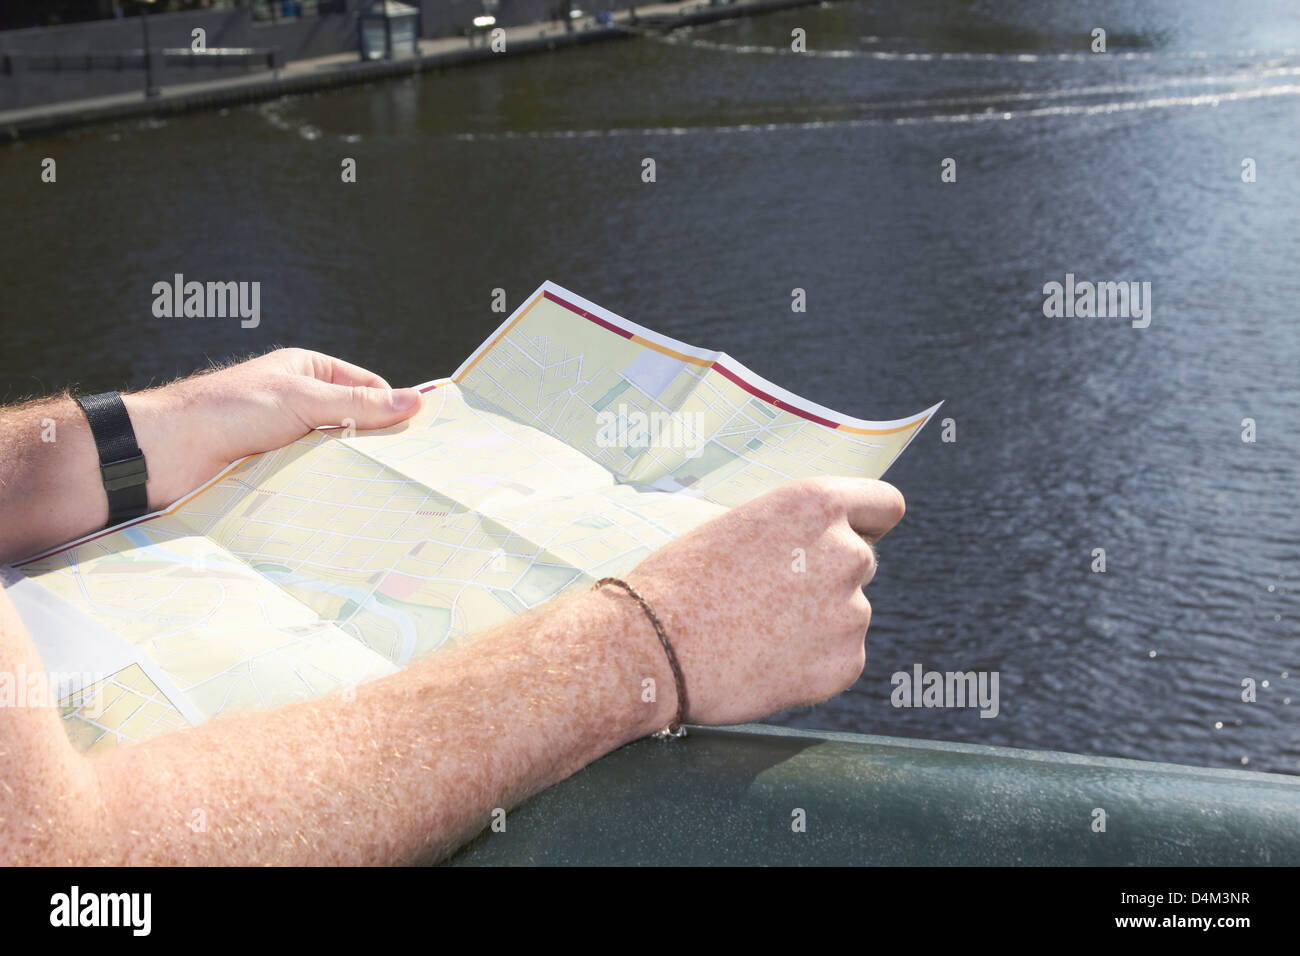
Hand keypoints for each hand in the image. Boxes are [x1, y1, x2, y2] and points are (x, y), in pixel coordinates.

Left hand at [124, 348, 422, 508]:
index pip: (368, 387)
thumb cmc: (230, 409)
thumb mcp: (303, 397)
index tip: (416, 437)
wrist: (169, 452)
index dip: (391, 408)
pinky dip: (329, 489)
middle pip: (356, 423)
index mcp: (309, 372)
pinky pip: (315, 480)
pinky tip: (346, 503)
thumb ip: (359, 403)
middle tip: (407, 469)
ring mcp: (290, 440)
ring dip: (351, 469)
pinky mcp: (278, 472)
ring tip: (380, 490)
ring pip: (337, 455)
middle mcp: (301, 404)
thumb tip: (416, 401)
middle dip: (375, 443)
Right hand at [624, 476, 905, 725]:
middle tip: (768, 598)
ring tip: (755, 634)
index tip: (856, 536)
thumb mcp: (740, 525)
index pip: (885, 505)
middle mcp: (845, 552)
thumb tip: (828, 545)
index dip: (868, 522)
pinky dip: (812, 665)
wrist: (649, 648)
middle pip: (860, 562)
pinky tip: (765, 663)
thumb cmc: (679, 580)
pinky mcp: (845, 664)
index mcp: (817, 505)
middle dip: (826, 577)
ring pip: (848, 613)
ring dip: (817, 623)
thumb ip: (794, 529)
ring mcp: (851, 612)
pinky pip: (841, 659)